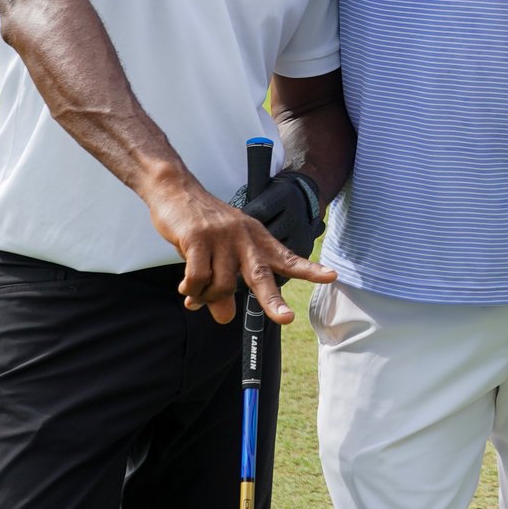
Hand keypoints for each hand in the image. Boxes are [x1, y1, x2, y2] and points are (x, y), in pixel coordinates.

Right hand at [146, 171, 334, 324]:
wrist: (175, 190)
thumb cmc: (201, 226)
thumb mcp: (219, 254)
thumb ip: (225, 288)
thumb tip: (225, 318)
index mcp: (256, 239)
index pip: (287, 257)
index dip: (309, 269)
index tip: (331, 276)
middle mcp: (243, 237)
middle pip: (261, 275)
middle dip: (274, 300)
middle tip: (286, 318)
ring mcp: (221, 237)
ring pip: (220, 286)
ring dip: (205, 298)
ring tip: (194, 294)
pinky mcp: (197, 238)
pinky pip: (196, 279)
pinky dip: (191, 289)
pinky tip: (185, 288)